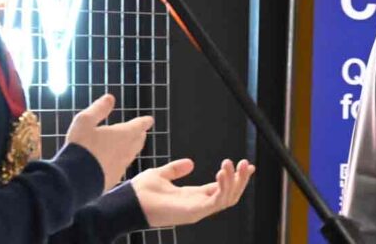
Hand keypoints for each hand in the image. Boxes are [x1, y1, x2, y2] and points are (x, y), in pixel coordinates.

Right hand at [66, 94, 152, 191]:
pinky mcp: (114, 178)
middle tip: (142, 132)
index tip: (150, 120)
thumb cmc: (80, 147)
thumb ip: (99, 109)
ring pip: (131, 154)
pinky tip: (117, 162)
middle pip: (138, 141)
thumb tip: (110, 98)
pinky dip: (122, 160)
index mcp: (122, 134)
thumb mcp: (85, 121)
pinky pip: (122, 166)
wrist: (76, 179)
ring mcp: (121, 166)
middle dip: (140, 135)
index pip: (138, 125)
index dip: (144, 122)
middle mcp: (125, 150)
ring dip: (133, 148)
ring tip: (132, 144)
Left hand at [132, 158, 255, 227]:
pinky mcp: (192, 212)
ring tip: (232, 165)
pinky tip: (222, 173)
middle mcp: (198, 204)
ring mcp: (196, 210)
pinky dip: (222, 187)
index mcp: (192, 196)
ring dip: (233, 181)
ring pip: (226, 199)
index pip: (221, 189)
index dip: (235, 178)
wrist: (127, 202)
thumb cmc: (140, 192)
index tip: (246, 165)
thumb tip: (191, 163)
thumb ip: (176, 169)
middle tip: (247, 164)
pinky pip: (215, 202)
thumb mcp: (161, 175)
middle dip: (241, 180)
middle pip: (229, 195)